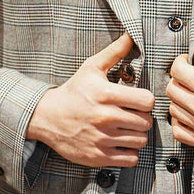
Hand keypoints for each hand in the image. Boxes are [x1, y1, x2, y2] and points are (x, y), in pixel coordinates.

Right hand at [26, 34, 154, 167]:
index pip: (147, 101)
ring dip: (138, 135)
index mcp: (105, 94)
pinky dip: (130, 152)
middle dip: (143, 117)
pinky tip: (121, 142)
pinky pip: (131, 159)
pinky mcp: (98, 156)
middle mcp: (105, 118)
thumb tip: (132, 34)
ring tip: (127, 127)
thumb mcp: (91, 68)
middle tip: (133, 114)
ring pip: (141, 141)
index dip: (147, 100)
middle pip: (146, 122)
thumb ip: (115, 52)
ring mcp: (101, 139)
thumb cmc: (74, 91)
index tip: (139, 100)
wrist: (47, 117)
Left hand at [166, 47, 193, 156]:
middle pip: (172, 90)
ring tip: (192, 96)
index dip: (179, 62)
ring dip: (180, 100)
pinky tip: (189, 115)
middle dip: (178, 79)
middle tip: (189, 77)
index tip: (185, 61)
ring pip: (173, 110)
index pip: (177, 70)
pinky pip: (179, 132)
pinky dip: (179, 122)